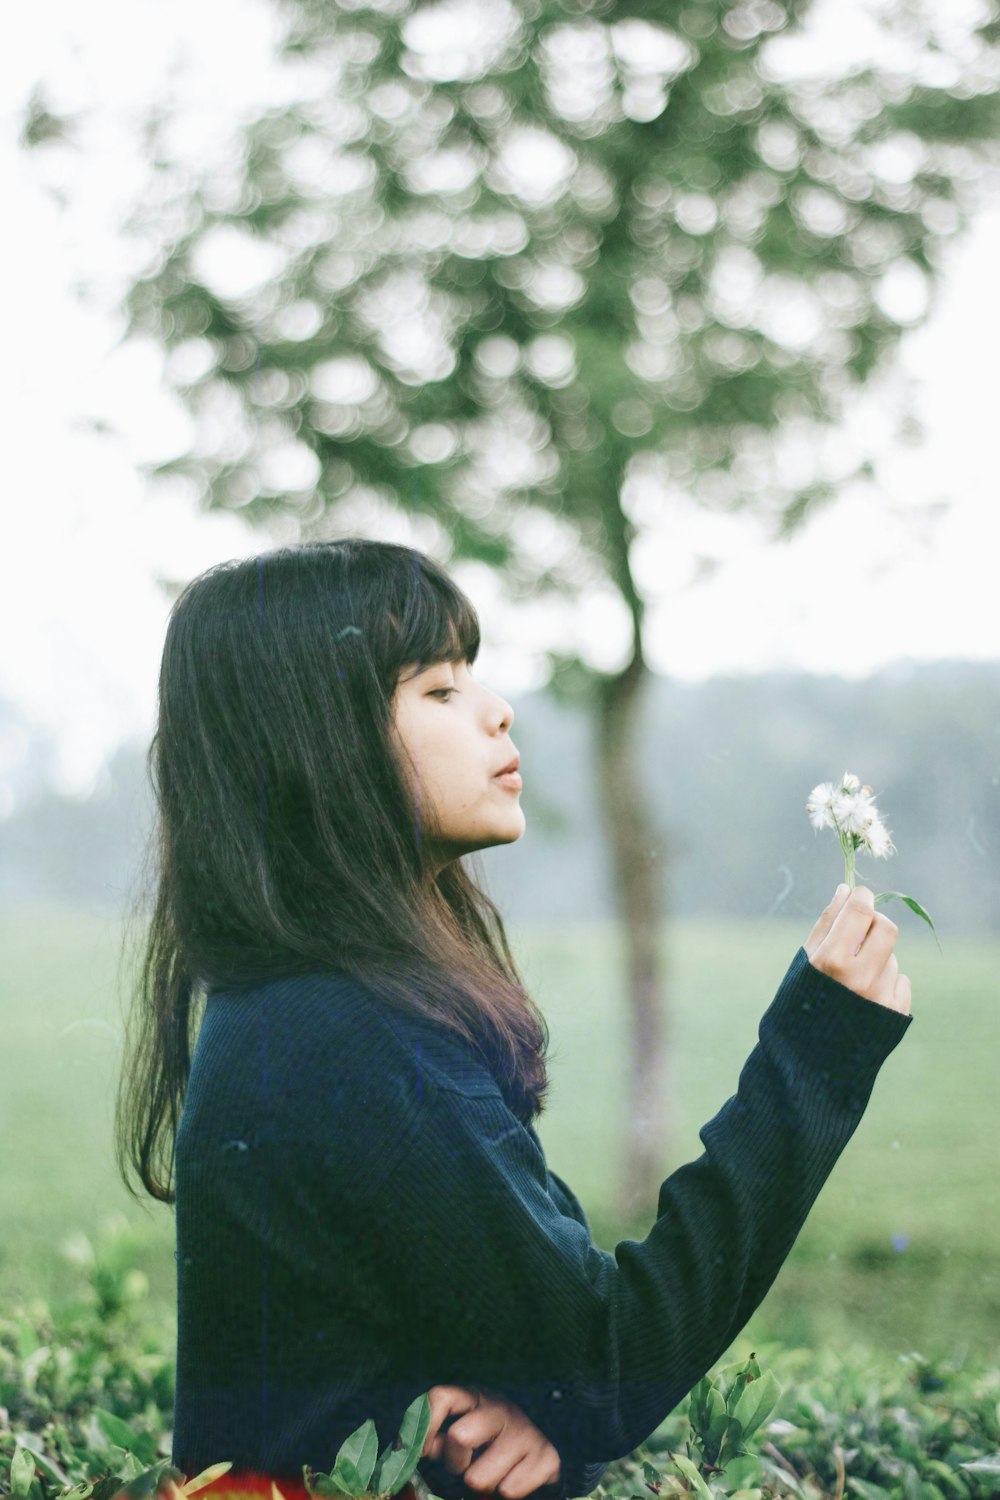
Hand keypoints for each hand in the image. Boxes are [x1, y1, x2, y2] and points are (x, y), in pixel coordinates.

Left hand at [421, 1384, 561, 1498]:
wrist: (537, 1465)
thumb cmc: (487, 1452)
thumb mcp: (460, 1443)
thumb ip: (437, 1446)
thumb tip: (420, 1449)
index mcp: (473, 1399)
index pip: (441, 1397)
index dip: (425, 1427)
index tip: (423, 1453)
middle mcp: (501, 1408)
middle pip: (460, 1436)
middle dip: (455, 1464)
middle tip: (463, 1471)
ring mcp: (526, 1430)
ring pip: (479, 1477)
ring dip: (481, 1486)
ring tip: (490, 1477)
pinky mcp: (547, 1457)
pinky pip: (509, 1491)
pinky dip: (505, 1496)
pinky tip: (511, 1482)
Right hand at [804, 884, 910, 1015]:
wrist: (811, 1059)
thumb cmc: (801, 1003)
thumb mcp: (805, 960)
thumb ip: (827, 923)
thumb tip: (847, 890)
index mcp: (832, 962)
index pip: (860, 911)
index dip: (862, 897)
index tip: (860, 895)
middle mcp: (861, 979)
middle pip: (887, 928)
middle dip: (875, 922)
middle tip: (861, 929)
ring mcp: (881, 998)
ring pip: (891, 957)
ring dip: (876, 958)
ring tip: (854, 978)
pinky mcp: (896, 1014)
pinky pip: (900, 981)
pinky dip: (886, 982)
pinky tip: (866, 996)